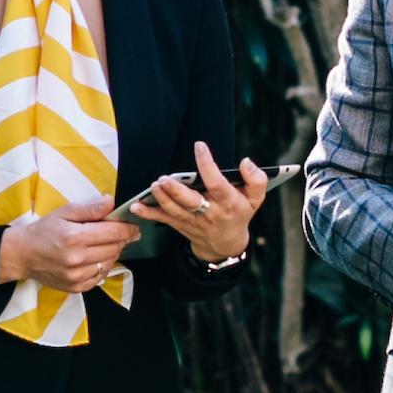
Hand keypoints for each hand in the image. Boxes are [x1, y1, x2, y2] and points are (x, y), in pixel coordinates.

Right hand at [0, 200, 137, 291]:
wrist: (22, 254)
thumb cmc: (43, 230)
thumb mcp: (64, 212)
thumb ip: (89, 208)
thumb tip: (111, 202)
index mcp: (74, 237)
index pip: (113, 232)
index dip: (128, 228)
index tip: (134, 226)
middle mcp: (77, 259)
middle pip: (114, 248)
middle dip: (123, 240)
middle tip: (124, 233)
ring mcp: (77, 276)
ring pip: (110, 263)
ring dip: (113, 253)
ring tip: (107, 244)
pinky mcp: (76, 287)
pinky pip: (100, 277)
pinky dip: (103, 267)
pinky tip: (96, 258)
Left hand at [137, 141, 272, 262]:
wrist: (226, 245)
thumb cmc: (239, 214)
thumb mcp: (255, 199)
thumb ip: (256, 180)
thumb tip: (246, 162)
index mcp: (228, 203)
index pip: (217, 183)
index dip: (208, 165)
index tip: (200, 147)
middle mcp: (209, 213)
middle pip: (191, 202)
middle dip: (177, 191)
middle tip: (165, 179)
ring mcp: (192, 220)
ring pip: (175, 211)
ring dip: (162, 199)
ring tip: (155, 185)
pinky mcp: (179, 224)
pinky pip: (162, 219)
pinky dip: (148, 213)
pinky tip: (136, 206)